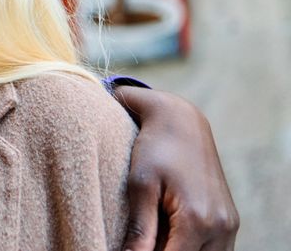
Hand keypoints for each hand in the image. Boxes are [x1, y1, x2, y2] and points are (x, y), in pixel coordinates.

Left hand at [115, 86, 238, 250]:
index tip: (130, 248)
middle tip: (139, 240)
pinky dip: (190, 247)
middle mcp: (221, 226)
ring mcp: (229, 224)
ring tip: (152, 235)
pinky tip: (167, 234)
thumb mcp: (140, 186)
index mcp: (198, 221)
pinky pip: (213, 249)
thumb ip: (139, 230)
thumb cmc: (155, 149)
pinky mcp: (229, 220)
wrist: (182, 122)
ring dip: (178, 250)